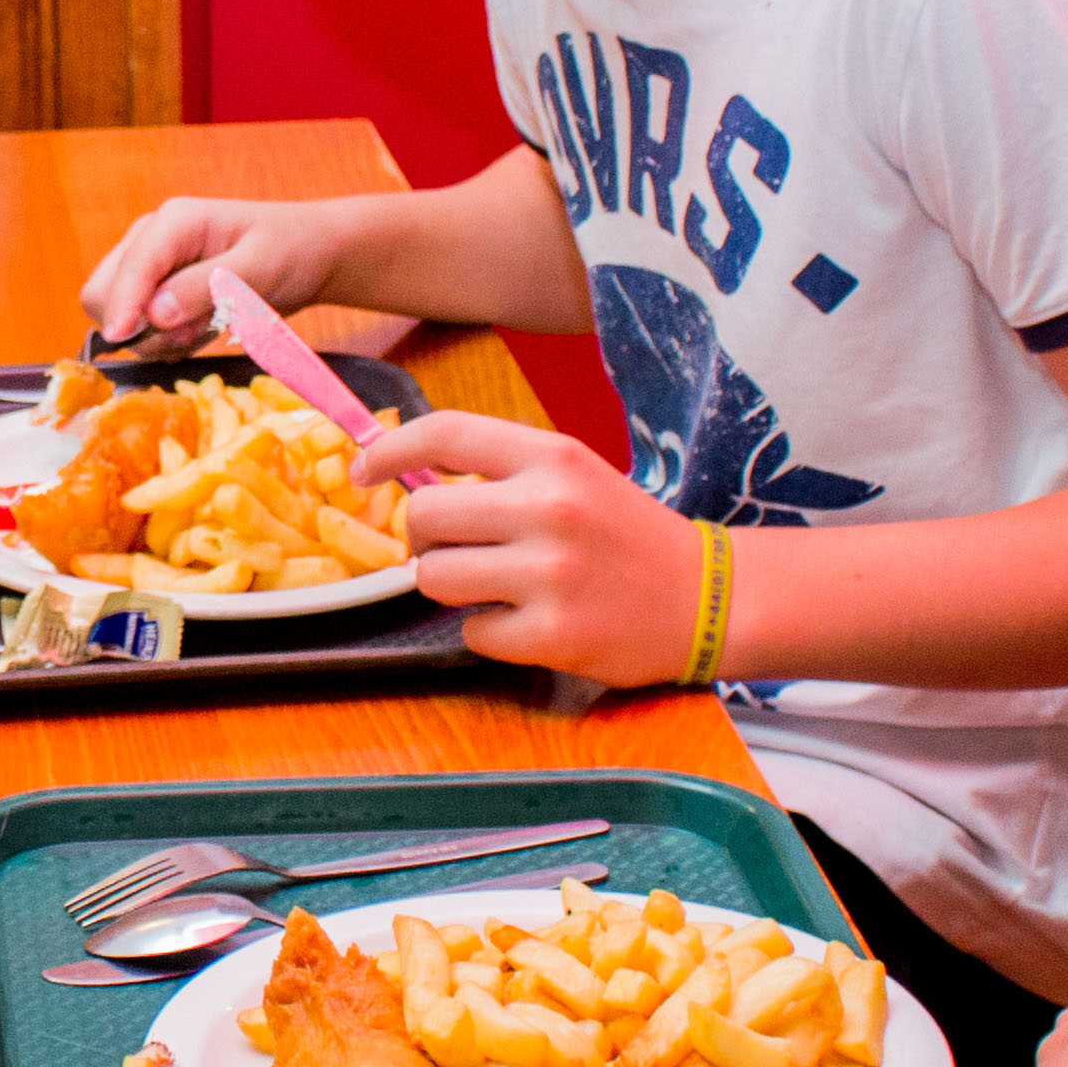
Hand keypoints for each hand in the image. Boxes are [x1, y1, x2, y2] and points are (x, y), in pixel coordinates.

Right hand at [78, 197, 343, 353]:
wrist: (307, 255)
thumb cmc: (290, 250)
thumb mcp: (259, 268)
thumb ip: (205, 287)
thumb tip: (155, 313)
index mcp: (173, 222)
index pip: (129, 268)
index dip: (121, 306)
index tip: (121, 340)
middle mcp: (150, 241)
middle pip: (102, 293)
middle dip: (137, 326)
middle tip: (189, 335)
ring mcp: (150, 268)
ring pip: (118, 318)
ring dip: (156, 338)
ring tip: (206, 329)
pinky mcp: (157, 293)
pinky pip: (141, 331)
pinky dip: (166, 342)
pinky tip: (202, 330)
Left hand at [355, 410, 707, 684]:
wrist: (706, 596)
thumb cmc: (623, 534)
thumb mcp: (572, 477)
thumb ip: (500, 473)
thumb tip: (406, 477)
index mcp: (552, 457)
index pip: (445, 433)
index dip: (390, 449)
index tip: (361, 470)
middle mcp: (549, 507)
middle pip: (423, 515)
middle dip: (422, 538)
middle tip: (450, 549)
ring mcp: (550, 573)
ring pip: (435, 577)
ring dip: (450, 586)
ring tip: (492, 586)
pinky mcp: (554, 633)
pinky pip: (474, 633)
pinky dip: (489, 632)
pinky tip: (525, 621)